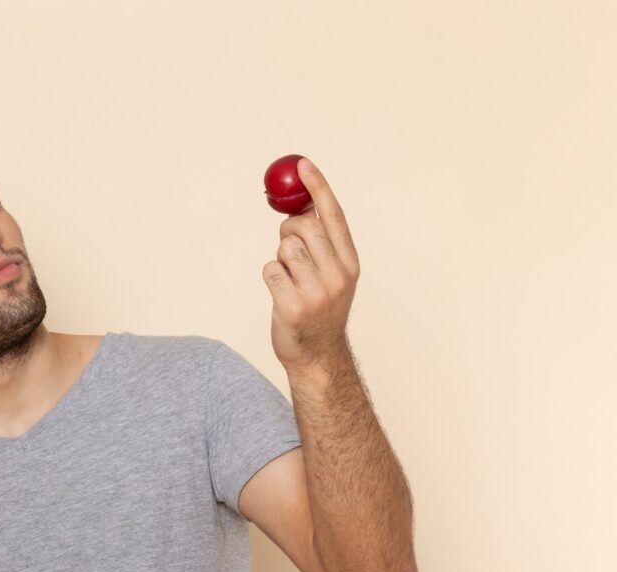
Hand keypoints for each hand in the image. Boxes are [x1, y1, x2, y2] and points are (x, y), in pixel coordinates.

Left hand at [262, 158, 359, 373]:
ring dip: (279, 260)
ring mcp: (315, 293)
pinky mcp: (291, 307)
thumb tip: (298, 206)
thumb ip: (320, 244)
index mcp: (350, 264)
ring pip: (284, 249)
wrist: (317, 357)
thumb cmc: (319, 310)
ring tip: (290, 280)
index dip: (319, 187)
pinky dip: (270, 278)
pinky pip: (269, 271)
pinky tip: (281, 295)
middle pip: (304, 228)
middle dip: (289, 231)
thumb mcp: (331, 275)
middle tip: (287, 245)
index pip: (334, 216)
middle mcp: (337, 276)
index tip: (303, 165)